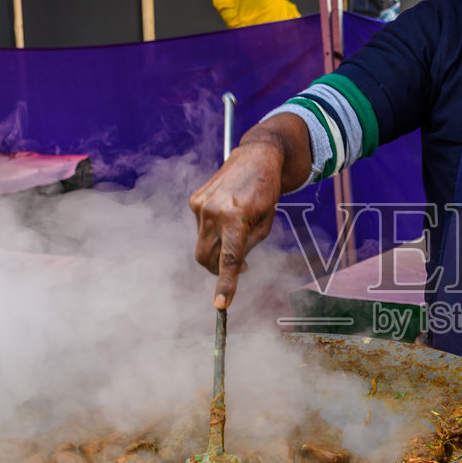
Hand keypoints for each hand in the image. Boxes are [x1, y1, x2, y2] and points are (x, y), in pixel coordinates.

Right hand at [188, 136, 288, 309]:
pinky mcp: (195, 200)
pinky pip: (201, 228)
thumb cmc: (266, 191)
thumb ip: (248, 246)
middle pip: (207, 257)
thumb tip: (232, 265)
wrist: (256, 157)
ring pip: (203, 244)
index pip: (229, 258)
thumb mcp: (266, 222)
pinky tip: (228, 215)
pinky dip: (213, 231)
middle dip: (218, 269)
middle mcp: (214, 211)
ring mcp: (201, 205)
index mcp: (236, 217)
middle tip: (239, 268)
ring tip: (238, 231)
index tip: (221, 304)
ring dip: (218, 247)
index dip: (225, 284)